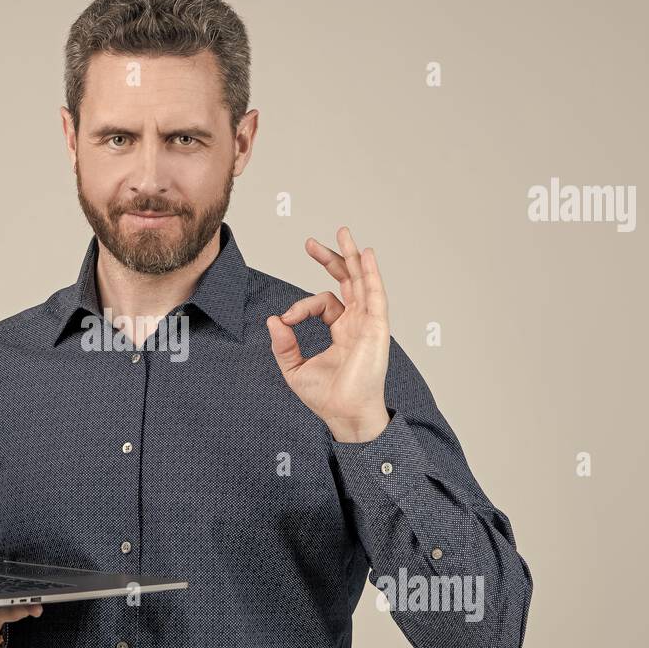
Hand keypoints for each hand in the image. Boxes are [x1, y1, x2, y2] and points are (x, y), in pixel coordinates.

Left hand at [265, 227, 390, 443]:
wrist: (344, 414)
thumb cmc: (326, 397)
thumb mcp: (294, 368)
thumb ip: (283, 344)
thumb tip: (272, 319)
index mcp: (342, 330)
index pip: (323, 302)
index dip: (301, 306)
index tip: (286, 319)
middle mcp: (357, 323)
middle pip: (347, 281)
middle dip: (331, 259)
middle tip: (310, 243)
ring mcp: (368, 323)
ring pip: (362, 281)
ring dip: (352, 257)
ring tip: (343, 233)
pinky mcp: (376, 328)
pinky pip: (376, 295)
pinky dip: (371, 274)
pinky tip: (365, 255)